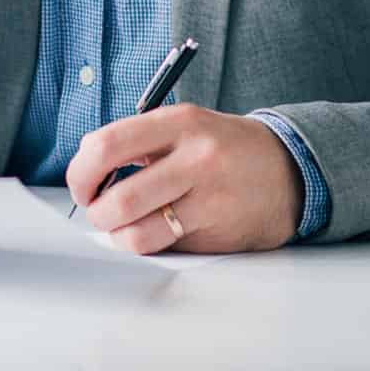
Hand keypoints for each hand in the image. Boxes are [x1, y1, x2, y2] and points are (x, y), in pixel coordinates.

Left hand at [64, 104, 303, 254]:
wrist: (287, 170)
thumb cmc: (223, 148)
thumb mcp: (184, 126)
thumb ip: (137, 141)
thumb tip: (87, 168)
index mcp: (179, 122)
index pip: (107, 145)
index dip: (82, 172)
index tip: (82, 184)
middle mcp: (195, 157)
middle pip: (120, 198)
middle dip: (97, 213)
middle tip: (99, 211)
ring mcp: (209, 198)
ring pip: (139, 233)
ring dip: (119, 236)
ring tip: (123, 227)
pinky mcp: (218, 233)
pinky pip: (165, 249)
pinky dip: (149, 245)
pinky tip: (156, 232)